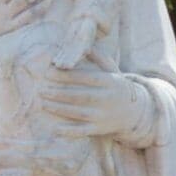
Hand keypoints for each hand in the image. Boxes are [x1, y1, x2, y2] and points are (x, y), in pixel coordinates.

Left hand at [35, 64, 155, 142]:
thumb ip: (98, 56)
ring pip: (78, 112)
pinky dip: (69, 131)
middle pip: (79, 95)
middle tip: (40, 90)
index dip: (65, 75)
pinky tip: (55, 129)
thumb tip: (82, 44)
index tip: (48, 72)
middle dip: (58, 93)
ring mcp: (103, 115)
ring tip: (42, 103)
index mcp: (109, 82)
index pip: (84, 77)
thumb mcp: (112, 70)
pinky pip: (83, 131)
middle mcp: (107, 99)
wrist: (135, 112)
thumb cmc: (116, 87)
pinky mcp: (100, 129)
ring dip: (59, 108)